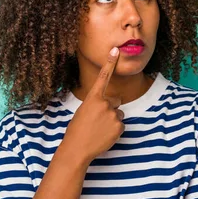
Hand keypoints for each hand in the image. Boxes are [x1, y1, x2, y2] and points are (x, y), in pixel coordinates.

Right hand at [62, 46, 124, 162]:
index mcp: (92, 98)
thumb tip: (112, 105)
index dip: (110, 63)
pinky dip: (114, 131)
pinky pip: (120, 125)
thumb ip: (97, 104)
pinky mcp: (119, 126)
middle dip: (110, 109)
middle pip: (115, 101)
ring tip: (99, 130)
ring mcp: (113, 115)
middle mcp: (104, 103)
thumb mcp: (83, 111)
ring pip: (118, 114)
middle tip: (97, 120)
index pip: (103, 77)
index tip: (115, 50)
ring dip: (112, 121)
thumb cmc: (77, 130)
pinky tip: (104, 136)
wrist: (77, 148)